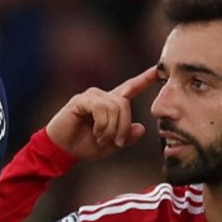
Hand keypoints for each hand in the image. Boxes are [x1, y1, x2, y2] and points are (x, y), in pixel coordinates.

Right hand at [44, 67, 160, 161]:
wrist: (62, 150)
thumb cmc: (84, 146)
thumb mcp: (111, 145)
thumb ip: (127, 137)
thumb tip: (141, 128)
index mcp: (111, 104)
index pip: (131, 87)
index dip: (145, 79)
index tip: (159, 70)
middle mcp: (102, 96)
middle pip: (125, 104)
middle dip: (124, 126)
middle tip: (118, 143)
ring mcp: (91, 96)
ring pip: (115, 107)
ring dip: (112, 129)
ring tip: (102, 139)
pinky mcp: (81, 100)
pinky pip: (101, 108)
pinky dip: (102, 125)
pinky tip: (95, 133)